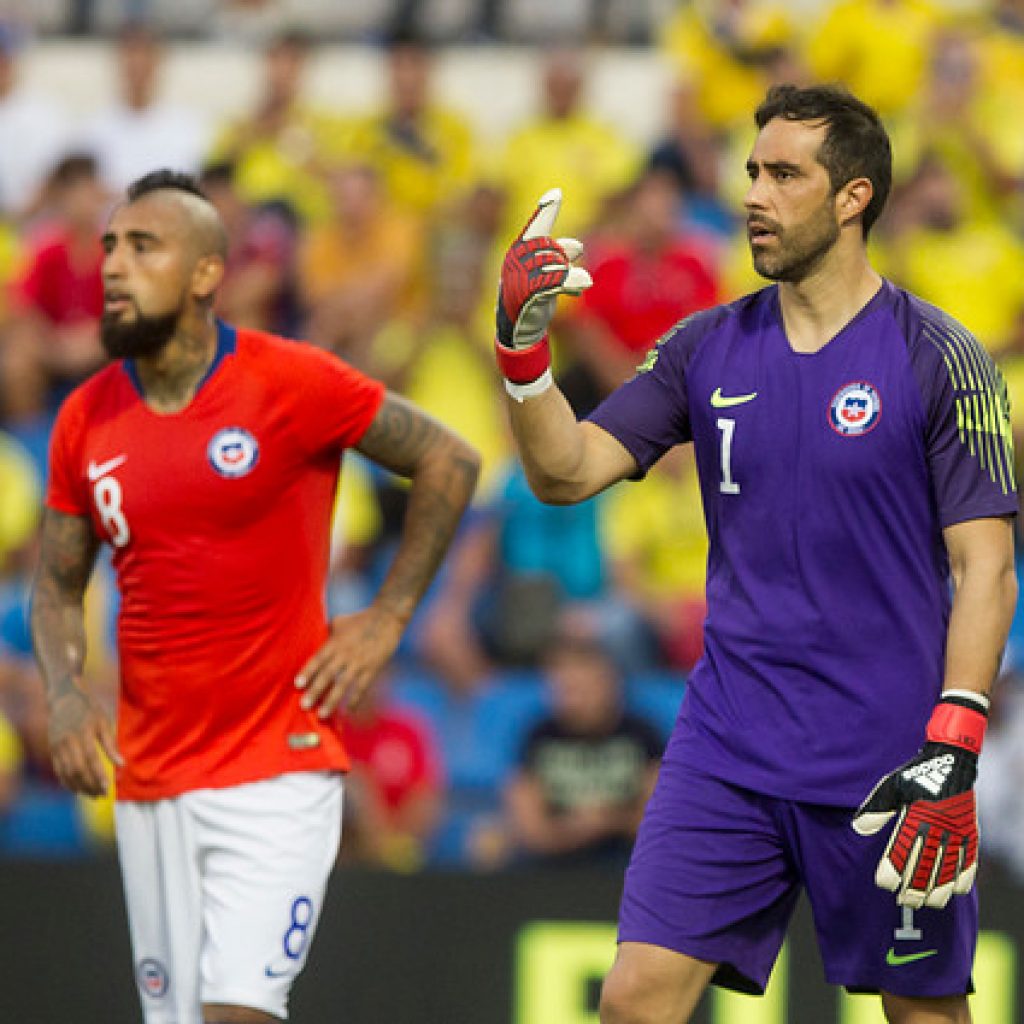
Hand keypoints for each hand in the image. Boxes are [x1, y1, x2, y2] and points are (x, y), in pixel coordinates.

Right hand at [48, 685, 122, 796]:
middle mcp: (66, 742)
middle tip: (102, 795)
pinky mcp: (52, 750)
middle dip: (89, 785)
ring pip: (66, 773)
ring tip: (92, 795)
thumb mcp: (103, 721)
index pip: (90, 760)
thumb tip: (121, 764)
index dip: (98, 775)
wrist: (63, 697)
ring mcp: (56, 747)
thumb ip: (110, 744)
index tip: (108, 788)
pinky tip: (77, 789)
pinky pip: (58, 770)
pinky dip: (67, 782)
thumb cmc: (89, 709)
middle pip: (77, 770)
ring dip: (79, 787)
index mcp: (82, 734)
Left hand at [295, 606, 405, 716]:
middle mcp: (345, 654)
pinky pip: (362, 686)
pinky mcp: (373, 668)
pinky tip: (349, 711)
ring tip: (322, 714)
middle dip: (315, 691)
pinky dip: (355, 699)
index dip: (307, 672)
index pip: (318, 659)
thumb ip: (328, 634)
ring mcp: (359, 662)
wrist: (387, 617)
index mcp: (335, 642)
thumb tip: (316, 642)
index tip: (297, 684)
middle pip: (327, 674)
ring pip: (343, 684)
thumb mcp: (339, 622)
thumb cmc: (360, 618)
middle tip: (304, 705)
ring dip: (332, 700)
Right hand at [494, 188, 590, 385]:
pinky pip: (551, 282)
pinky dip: (568, 282)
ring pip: (553, 266)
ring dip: (569, 275)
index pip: (534, 229)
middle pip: (550, 249)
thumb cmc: (532, 303)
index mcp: (517, 254)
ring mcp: (519, 278)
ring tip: (581, 285)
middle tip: (572, 266)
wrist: (518, 334)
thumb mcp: (545, 277)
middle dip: (564, 256)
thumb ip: (558, 258)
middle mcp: (515, 263)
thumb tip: (579, 246)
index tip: (556, 194)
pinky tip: (581, 286)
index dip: (545, 212)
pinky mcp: (526, 295)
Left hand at [852, 693, 987, 908]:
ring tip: (927, 903)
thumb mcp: (891, 786)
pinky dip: (964, 877)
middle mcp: (937, 827)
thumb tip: (858, 829)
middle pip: (924, 867)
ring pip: (948, 869)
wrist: (950, 759)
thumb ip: (875, 809)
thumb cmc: (915, 774)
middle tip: (903, 902)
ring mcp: (956, 832)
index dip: (892, 872)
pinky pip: (970, 861)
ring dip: (938, 889)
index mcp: (915, 817)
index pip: (901, 853)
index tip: (883, 883)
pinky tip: (956, 891)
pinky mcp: (971, 832)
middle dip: (913, 888)